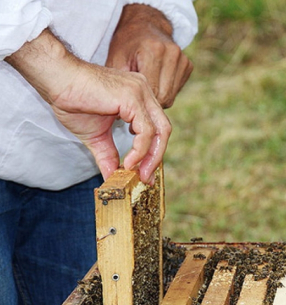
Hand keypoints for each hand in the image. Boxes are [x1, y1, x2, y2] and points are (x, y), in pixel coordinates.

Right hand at [6, 29, 170, 183]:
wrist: (57, 79)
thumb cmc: (74, 101)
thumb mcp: (96, 136)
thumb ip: (108, 156)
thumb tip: (111, 178)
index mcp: (139, 98)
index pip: (156, 128)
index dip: (154, 151)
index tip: (144, 173)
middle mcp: (144, 93)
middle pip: (163, 129)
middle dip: (157, 157)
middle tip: (146, 178)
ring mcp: (140, 93)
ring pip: (159, 130)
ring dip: (151, 157)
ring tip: (138, 173)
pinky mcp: (132, 98)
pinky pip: (146, 131)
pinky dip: (140, 150)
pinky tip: (128, 162)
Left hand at [106, 4, 193, 107]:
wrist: (144, 26)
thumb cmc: (126, 45)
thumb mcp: (116, 61)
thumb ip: (121, 86)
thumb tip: (122, 116)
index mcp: (154, 51)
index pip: (151, 91)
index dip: (140, 104)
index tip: (130, 109)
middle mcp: (172, 54)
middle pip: (164, 97)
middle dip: (149, 104)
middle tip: (136, 103)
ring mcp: (183, 59)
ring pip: (171, 97)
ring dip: (157, 99)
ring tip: (144, 92)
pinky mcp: (188, 65)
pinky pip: (176, 90)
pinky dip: (165, 91)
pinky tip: (154, 83)